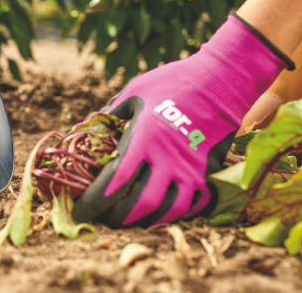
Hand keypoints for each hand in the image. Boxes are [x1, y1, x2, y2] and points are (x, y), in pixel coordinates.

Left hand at [72, 14, 293, 226]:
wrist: (220, 81)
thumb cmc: (173, 82)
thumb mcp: (135, 91)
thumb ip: (112, 112)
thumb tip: (92, 126)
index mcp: (144, 140)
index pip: (115, 182)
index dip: (94, 202)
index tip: (80, 211)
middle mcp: (168, 160)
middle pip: (139, 204)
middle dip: (116, 217)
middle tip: (102, 218)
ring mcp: (191, 170)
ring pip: (167, 211)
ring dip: (144, 220)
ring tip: (127, 220)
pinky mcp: (208, 173)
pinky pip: (191, 205)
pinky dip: (172, 214)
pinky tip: (158, 212)